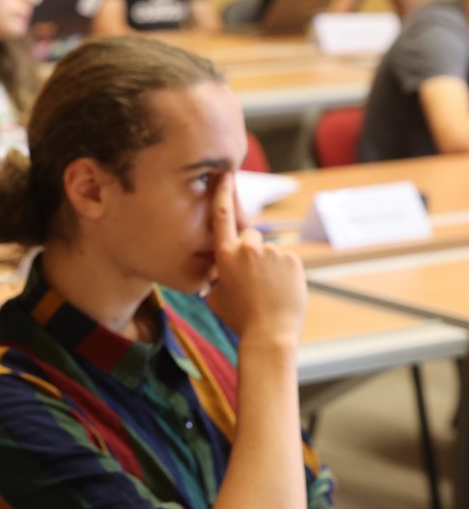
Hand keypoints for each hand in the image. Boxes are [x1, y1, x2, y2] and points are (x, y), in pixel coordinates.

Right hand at [205, 173, 305, 344]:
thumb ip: (215, 275)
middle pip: (249, 236)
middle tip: (253, 279)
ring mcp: (273, 253)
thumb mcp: (215, 296)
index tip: (226, 174)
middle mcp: (248, 248)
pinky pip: (286, 260)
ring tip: (268, 291)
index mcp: (225, 255)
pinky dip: (284, 272)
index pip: (222, 215)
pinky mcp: (293, 260)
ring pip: (269, 251)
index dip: (223, 192)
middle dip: (251, 251)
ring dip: (269, 265)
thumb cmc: (238, 318)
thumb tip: (216, 271)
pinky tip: (280, 291)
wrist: (269, 334)